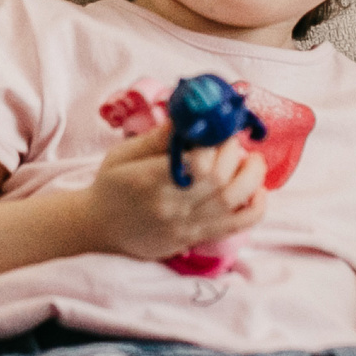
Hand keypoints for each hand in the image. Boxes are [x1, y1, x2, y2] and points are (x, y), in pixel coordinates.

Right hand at [84, 123, 265, 261]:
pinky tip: (257, 191)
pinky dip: (256, 208)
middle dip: (234, 153)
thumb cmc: (111, 186)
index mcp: (151, 180)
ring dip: (252, 177)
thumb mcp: (123, 154)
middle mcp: (172, 205)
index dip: (214, 140)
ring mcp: (185, 226)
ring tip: (252, 160)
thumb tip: (189, 116)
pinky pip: (236, 226)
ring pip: (233, 201)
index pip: (196, 159)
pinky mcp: (194, 239)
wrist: (99, 228)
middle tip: (232, 140)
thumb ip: (157, 137)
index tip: (215, 128)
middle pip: (219, 179)